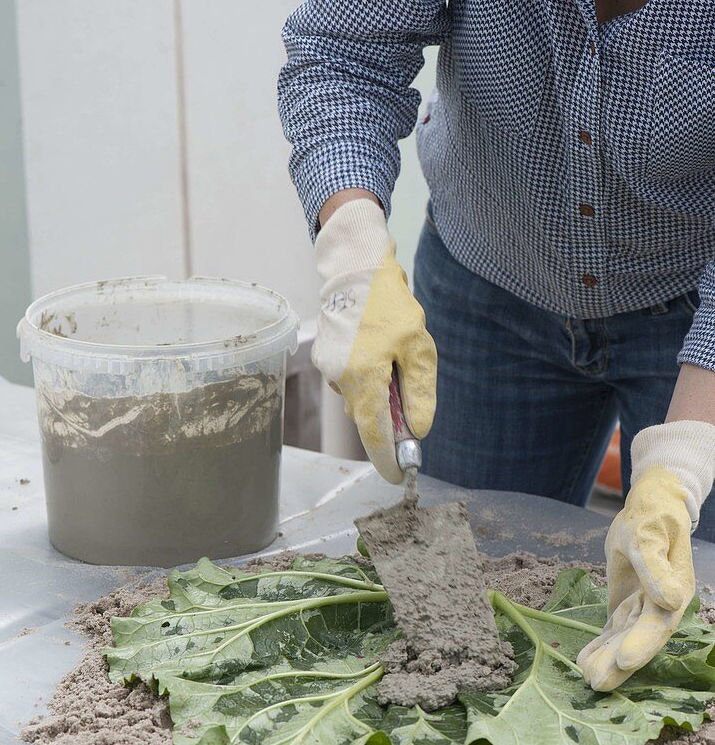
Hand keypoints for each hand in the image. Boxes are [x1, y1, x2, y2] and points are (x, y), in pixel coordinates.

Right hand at [312, 198, 436, 481]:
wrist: (355, 268)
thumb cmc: (390, 305)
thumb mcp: (419, 348)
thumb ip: (418, 393)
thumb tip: (418, 430)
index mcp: (364, 378)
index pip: (374, 434)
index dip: (386, 459)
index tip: (397, 476)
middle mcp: (341, 379)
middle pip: (367, 419)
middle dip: (389, 422)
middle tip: (411, 411)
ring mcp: (329, 369)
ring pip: (360, 400)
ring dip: (380, 397)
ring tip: (397, 364)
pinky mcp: (326, 359)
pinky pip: (351, 383)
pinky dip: (369, 381)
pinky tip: (380, 354)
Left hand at [578, 421, 714, 690]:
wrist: (650, 510)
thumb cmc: (651, 519)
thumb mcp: (649, 535)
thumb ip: (655, 567)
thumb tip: (672, 601)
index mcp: (675, 590)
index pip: (658, 623)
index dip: (642, 643)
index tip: (623, 659)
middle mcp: (661, 606)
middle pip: (640, 638)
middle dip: (619, 662)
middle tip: (596, 683)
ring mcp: (643, 608)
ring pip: (624, 638)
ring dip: (606, 659)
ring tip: (585, 678)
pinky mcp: (626, 606)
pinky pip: (612, 630)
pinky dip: (599, 646)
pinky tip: (583, 662)